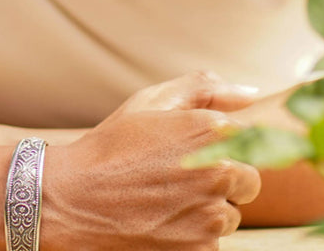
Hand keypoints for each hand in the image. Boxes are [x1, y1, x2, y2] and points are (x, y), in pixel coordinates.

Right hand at [43, 71, 261, 249]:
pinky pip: (212, 244)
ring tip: (164, 200)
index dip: (219, 147)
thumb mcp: (152, 102)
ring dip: (207, 210)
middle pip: (247, 182)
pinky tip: (161, 222)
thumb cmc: (113, 146)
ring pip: (229, 215)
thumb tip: (251, 93)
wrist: (73, 199)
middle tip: (179, 178)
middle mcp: (219, 173)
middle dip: (222, 181)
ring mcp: (211, 217)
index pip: (249, 142)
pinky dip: (192, 237)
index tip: (191, 152)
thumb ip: (205, 89)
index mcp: (212, 131)